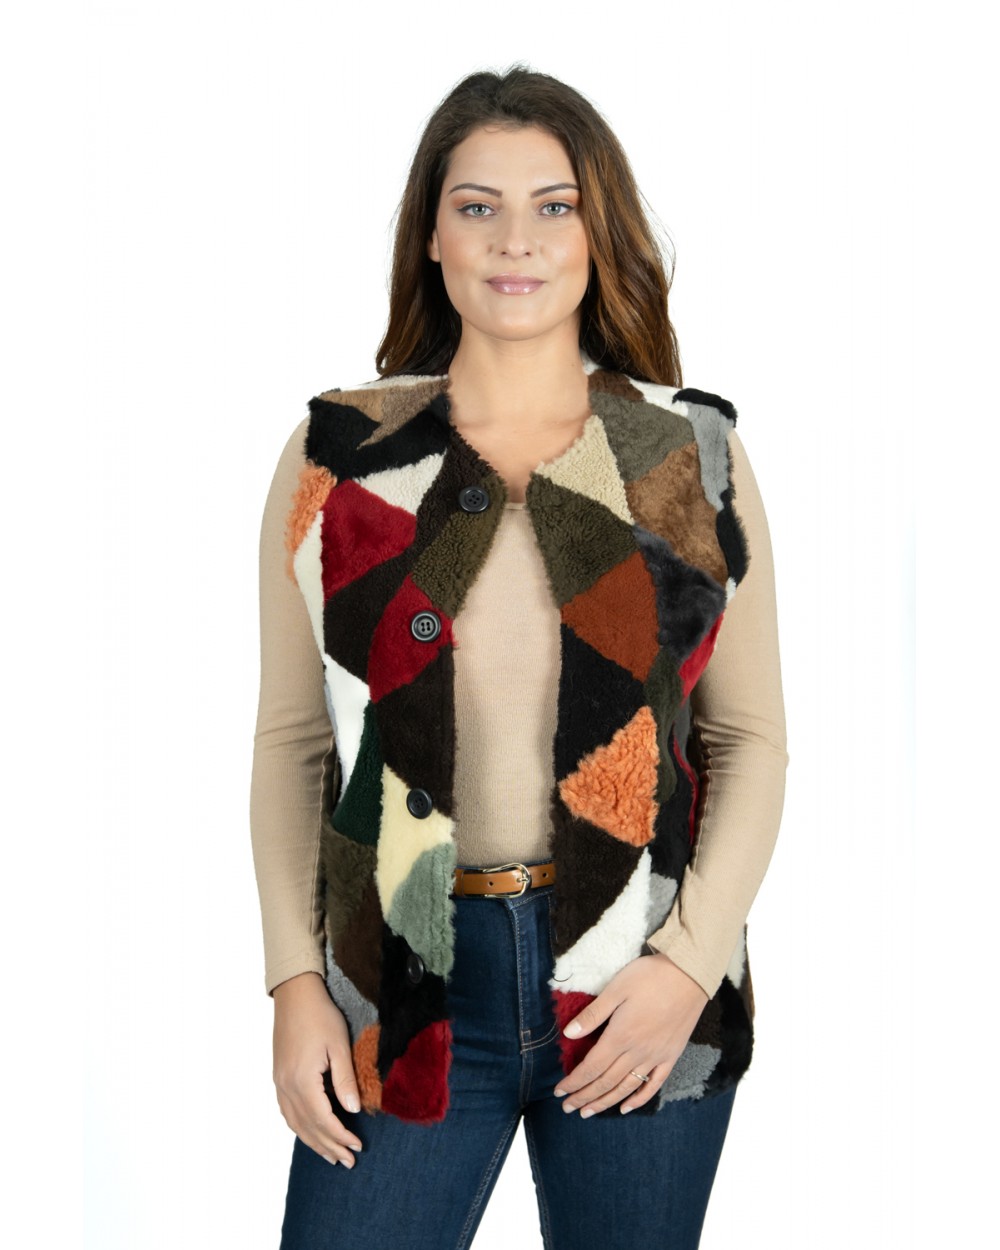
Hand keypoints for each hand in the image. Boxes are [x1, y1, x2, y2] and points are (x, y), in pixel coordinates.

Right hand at [272, 971, 364, 1167]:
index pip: (323, 1120)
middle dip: (329, 1146)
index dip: (340, 1136)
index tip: (357, 1147)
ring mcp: (279, 1082)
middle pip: (308, 1127)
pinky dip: (300, 1127)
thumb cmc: (320, 1015)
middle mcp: (286, 1086)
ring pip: (295, 1123)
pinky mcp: (278, 1076)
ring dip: (313, 1141)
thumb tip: (353, 1110)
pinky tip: (309, 1132)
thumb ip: (345, 1080)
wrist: (295, 994)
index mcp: (302, 1080)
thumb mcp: (339, 1045)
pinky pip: (287, 1112)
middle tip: (348, 1161)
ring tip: (331, 1155)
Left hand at [552, 952, 709, 1115]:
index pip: (591, 1068)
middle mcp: (637, 1052)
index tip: (559, 1092)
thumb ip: (592, 1014)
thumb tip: (568, 1034)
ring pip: (626, 1088)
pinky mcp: (671, 1056)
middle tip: (568, 1108)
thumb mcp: (615, 989)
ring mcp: (656, 1057)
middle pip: (605, 1082)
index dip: (574, 1082)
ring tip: (589, 1112)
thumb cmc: (649, 977)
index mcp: (620, 1036)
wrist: (689, 975)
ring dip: (605, 1102)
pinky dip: (638, 1099)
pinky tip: (626, 1107)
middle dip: (584, 1096)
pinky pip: (653, 1085)